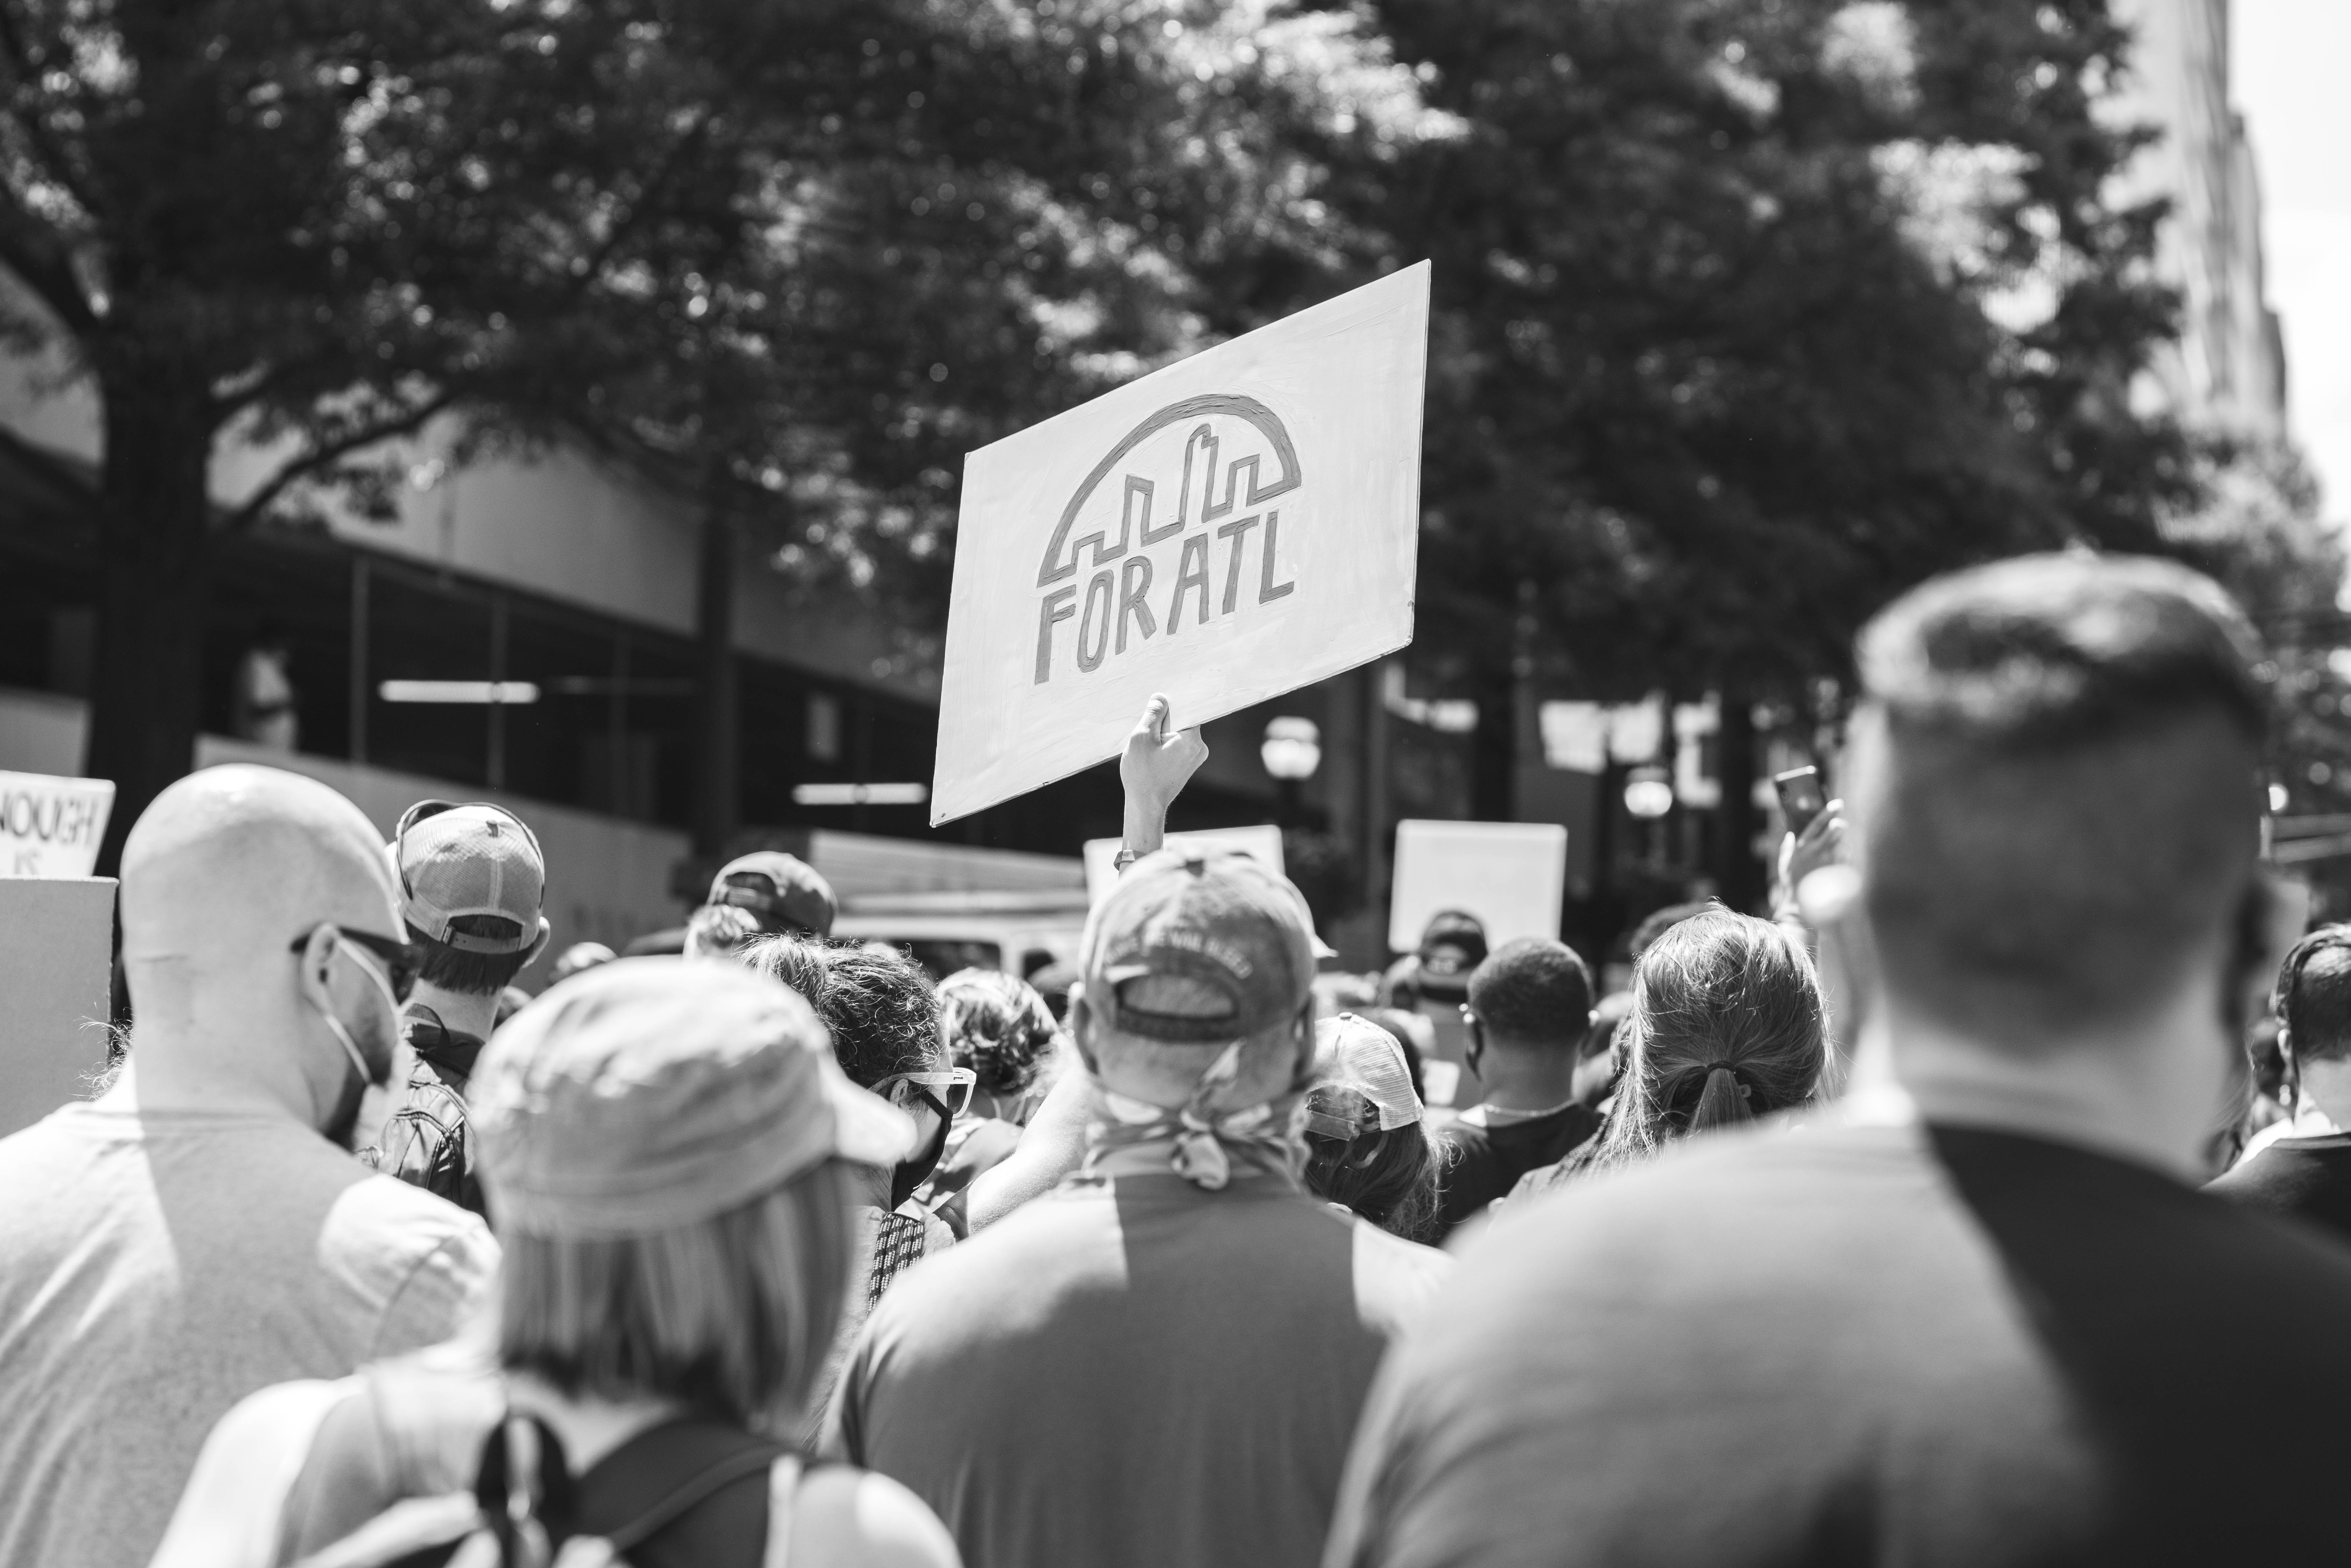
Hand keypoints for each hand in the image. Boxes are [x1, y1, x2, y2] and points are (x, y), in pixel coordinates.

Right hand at [1119, 693, 1207, 859]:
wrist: (1145, 807)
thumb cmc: (1142, 775)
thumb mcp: (1141, 737)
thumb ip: (1153, 714)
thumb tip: (1161, 698)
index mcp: (1192, 739)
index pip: (1188, 708)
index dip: (1172, 703)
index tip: (1159, 704)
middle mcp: (1199, 748)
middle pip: (1182, 721)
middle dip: (1164, 721)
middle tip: (1146, 729)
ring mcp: (1195, 758)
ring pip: (1178, 734)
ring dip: (1162, 734)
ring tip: (1147, 746)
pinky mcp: (1187, 765)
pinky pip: (1177, 746)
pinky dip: (1164, 745)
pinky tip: (1150, 754)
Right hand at [1774, 799, 1846, 913]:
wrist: (1801, 907)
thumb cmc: (1791, 885)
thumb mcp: (1784, 864)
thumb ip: (1786, 848)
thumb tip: (1790, 835)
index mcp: (1802, 846)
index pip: (1818, 823)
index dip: (1829, 811)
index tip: (1838, 804)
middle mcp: (1817, 851)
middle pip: (1836, 829)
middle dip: (1840, 824)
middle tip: (1840, 824)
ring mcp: (1830, 861)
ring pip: (1844, 842)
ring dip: (1842, 842)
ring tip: (1835, 850)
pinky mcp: (1839, 871)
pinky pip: (1847, 856)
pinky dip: (1845, 855)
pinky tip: (1837, 861)